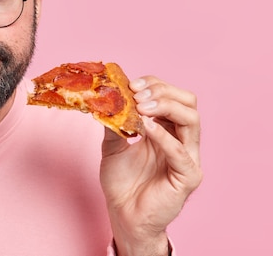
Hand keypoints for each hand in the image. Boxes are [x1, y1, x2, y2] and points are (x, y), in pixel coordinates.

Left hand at [100, 76, 202, 255]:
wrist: (123, 214)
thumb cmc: (122, 183)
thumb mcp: (113, 145)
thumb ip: (114, 123)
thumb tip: (106, 97)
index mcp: (167, 130)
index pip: (172, 96)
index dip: (153, 85)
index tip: (130, 84)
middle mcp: (182, 140)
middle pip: (188, 102)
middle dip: (162, 92)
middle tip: (136, 94)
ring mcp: (188, 157)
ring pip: (192, 120)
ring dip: (165, 107)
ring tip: (141, 107)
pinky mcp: (188, 176)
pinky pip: (181, 152)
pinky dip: (163, 136)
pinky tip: (146, 128)